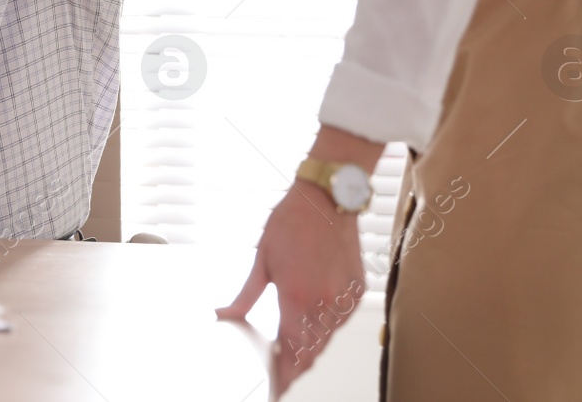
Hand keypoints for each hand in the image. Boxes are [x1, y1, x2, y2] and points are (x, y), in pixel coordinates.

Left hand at [218, 184, 366, 393]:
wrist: (327, 198)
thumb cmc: (293, 222)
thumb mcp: (262, 260)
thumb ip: (246, 296)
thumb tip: (225, 316)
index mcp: (296, 297)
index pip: (289, 352)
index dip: (281, 374)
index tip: (274, 386)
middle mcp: (324, 303)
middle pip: (311, 354)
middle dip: (294, 370)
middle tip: (280, 377)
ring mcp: (344, 300)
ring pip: (326, 341)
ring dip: (310, 352)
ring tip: (291, 357)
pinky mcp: (356, 293)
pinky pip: (339, 323)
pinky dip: (325, 331)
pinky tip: (311, 328)